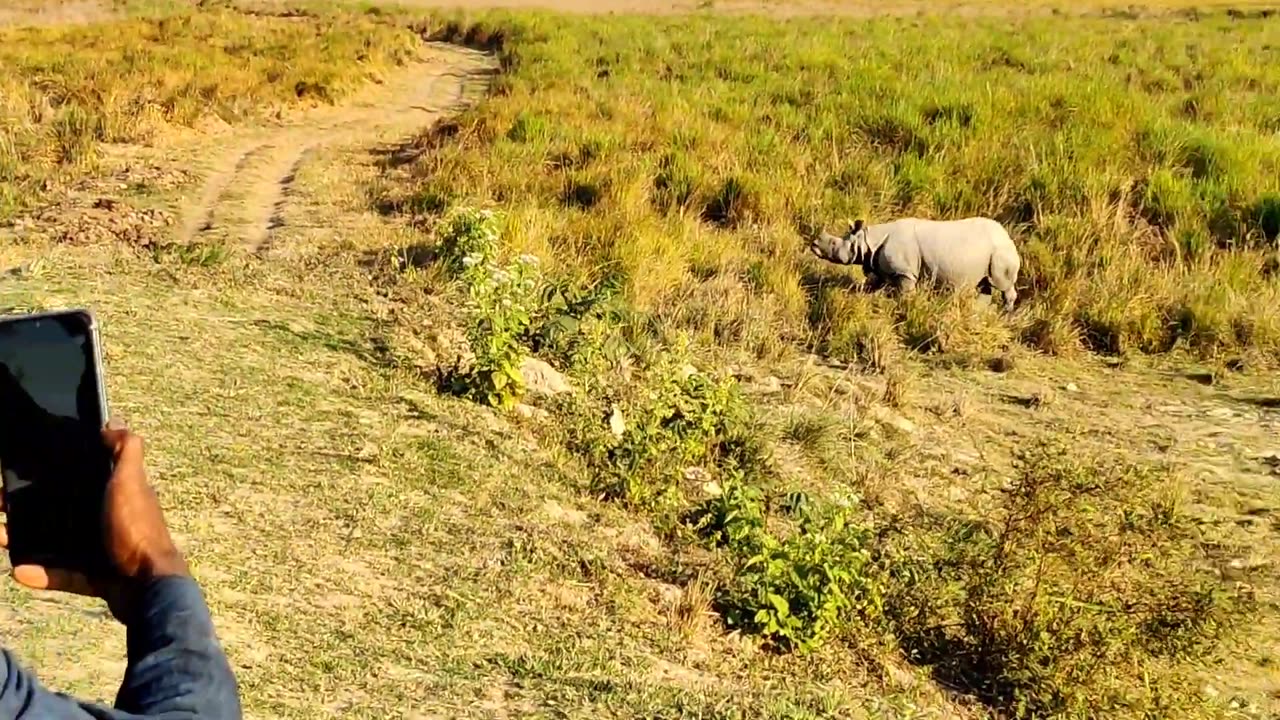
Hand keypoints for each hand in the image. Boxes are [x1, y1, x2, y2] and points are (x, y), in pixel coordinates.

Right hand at [1, 425, 187, 620]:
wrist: (147, 586)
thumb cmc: (137, 529)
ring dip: (26, 540)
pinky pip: (62, 574)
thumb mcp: (131, 482)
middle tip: (2, 509)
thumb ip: (126, 450)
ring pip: (56, 542)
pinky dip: (42, 574)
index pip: (80, 479)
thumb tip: (113, 423)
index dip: (52, 476)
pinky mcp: (96, 577)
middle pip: (62, 511)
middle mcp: (110, 519)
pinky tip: (20, 571)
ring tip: (2, 535)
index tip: (20, 477)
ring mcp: (104, 549)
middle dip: (29, 510)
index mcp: (117, 494)